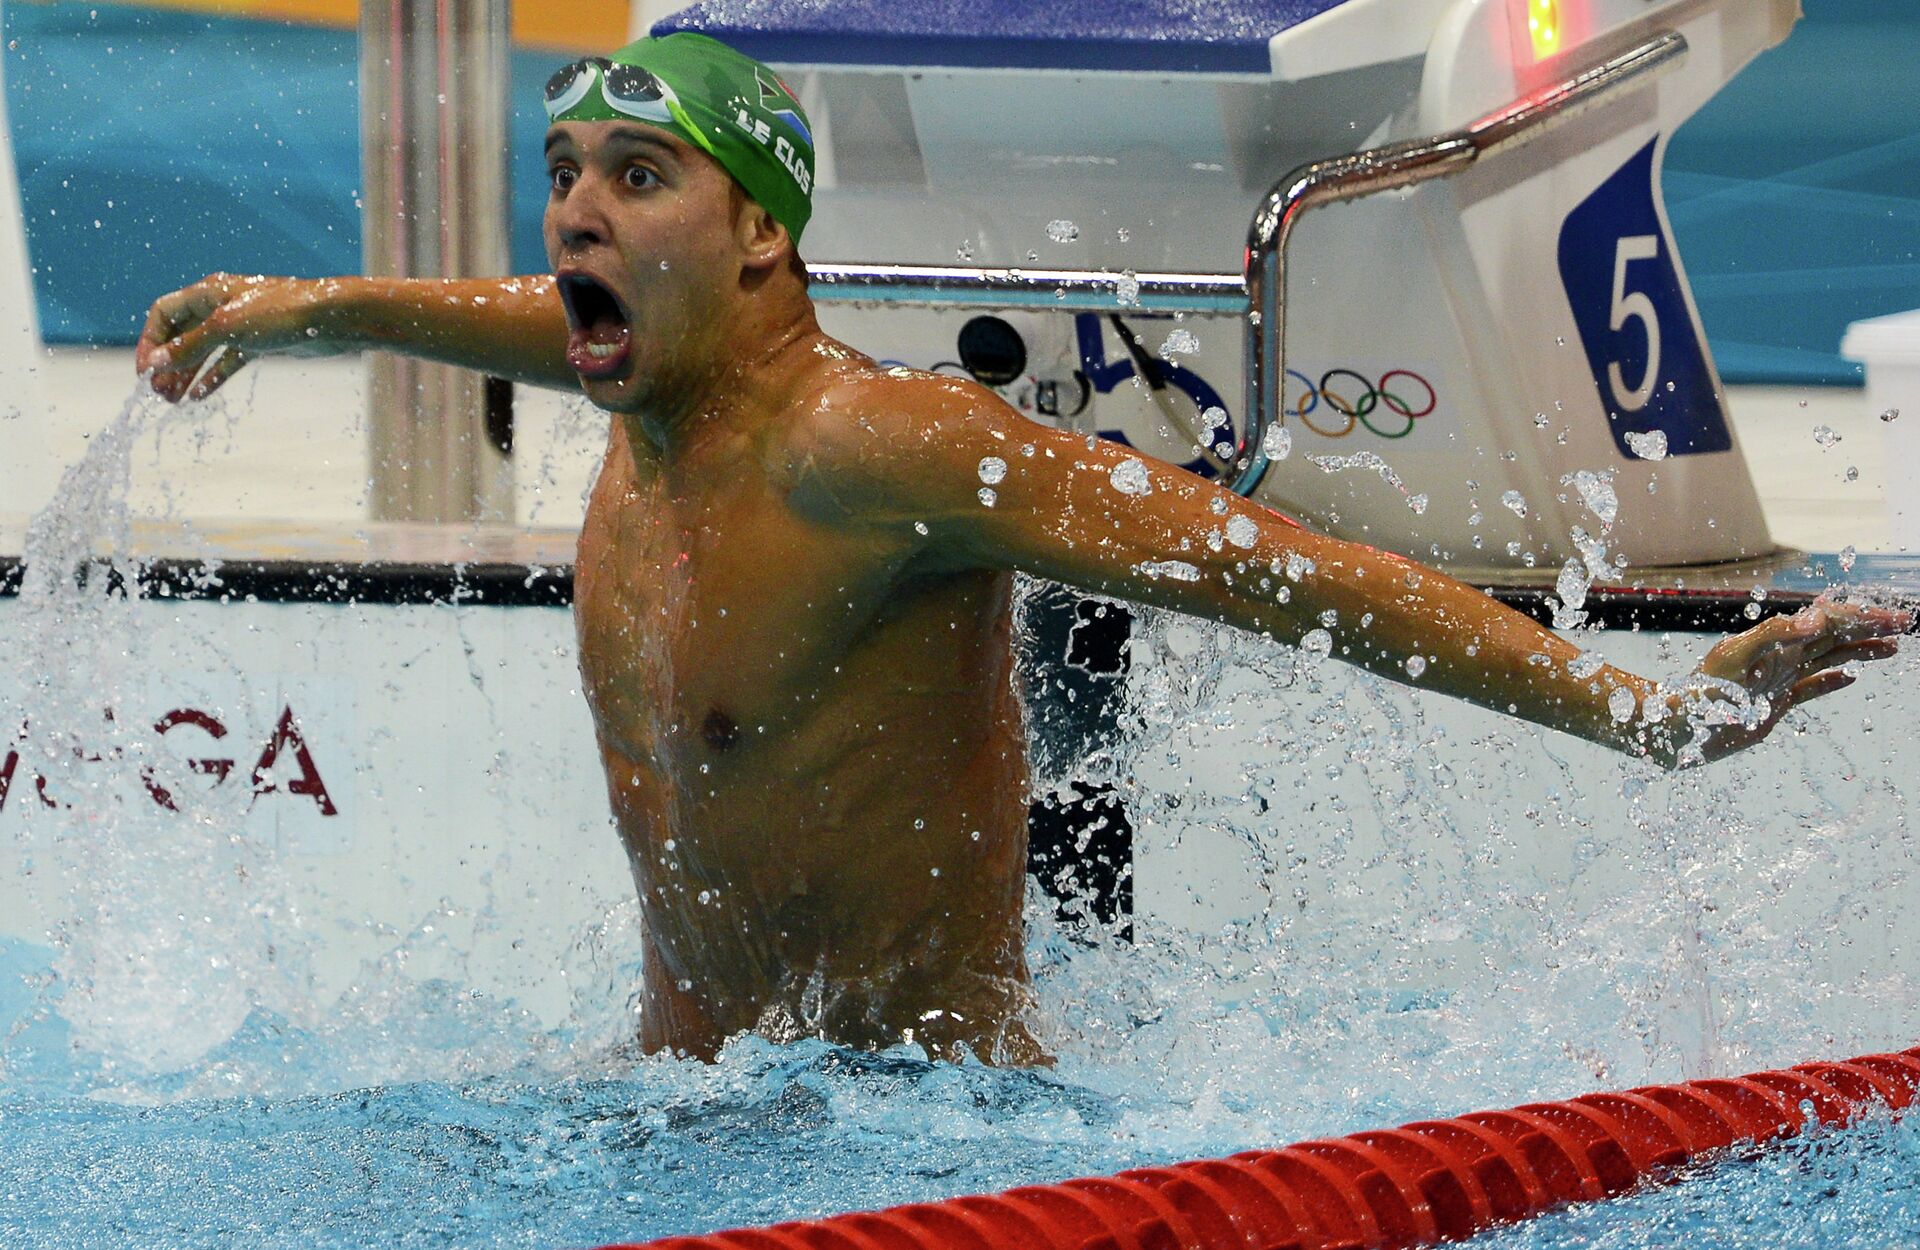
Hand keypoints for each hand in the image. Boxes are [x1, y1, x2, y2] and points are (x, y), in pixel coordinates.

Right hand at [136, 273, 346, 401]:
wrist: (331, 318)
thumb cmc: (280, 313)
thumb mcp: (228, 329)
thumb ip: (190, 346)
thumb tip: (154, 363)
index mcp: (208, 292)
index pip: (163, 313)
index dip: (149, 341)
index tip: (144, 372)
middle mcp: (221, 305)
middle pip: (181, 334)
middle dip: (167, 363)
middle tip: (156, 394)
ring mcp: (241, 324)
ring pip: (203, 350)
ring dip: (185, 374)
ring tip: (171, 401)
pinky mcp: (260, 342)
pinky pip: (227, 360)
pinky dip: (212, 377)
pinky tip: (199, 396)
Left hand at [1671, 597, 1909, 764]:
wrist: (1682, 726)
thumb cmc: (1705, 690)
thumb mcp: (1738, 656)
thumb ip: (1775, 634)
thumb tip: (1815, 620)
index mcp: (1779, 641)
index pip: (1829, 622)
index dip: (1862, 618)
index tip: (1893, 619)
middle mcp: (1782, 656)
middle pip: (1835, 636)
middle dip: (1870, 627)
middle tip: (1906, 623)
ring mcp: (1780, 679)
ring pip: (1829, 659)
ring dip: (1860, 650)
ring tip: (1892, 646)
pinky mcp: (1774, 703)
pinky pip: (1810, 689)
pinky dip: (1831, 682)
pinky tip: (1849, 679)